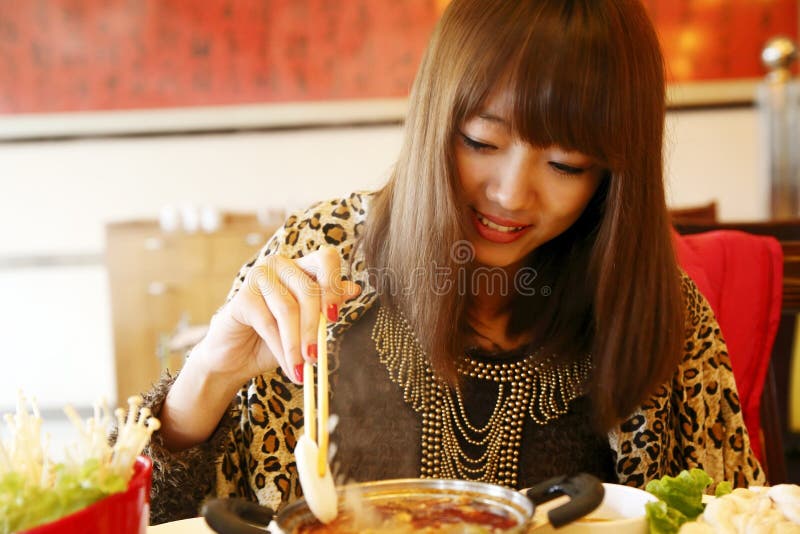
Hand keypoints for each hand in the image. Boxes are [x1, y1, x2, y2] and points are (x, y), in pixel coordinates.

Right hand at [192, 246, 361, 386]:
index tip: (334, 317)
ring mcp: (259, 276)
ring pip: (288, 309)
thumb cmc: (275, 338)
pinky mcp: (242, 296)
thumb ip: (327, 307)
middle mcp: (280, 264)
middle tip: (315, 358)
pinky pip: (268, 323)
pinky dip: (281, 349)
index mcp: (301, 267)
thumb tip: (354, 289)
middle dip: (314, 328)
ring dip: (297, 344)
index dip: (333, 284)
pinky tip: (288, 367)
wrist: (235, 357)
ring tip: (302, 368)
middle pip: (309, 290)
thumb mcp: (307, 324)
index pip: (326, 258)